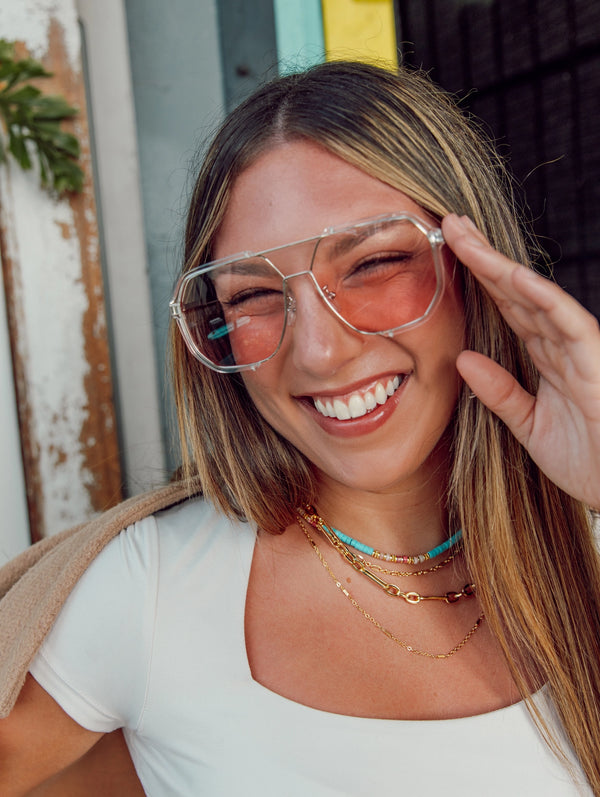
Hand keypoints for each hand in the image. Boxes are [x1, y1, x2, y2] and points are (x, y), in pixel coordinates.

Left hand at [442, 213, 599, 508]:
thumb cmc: (587, 461)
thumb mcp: (529, 426)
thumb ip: (499, 393)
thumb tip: (462, 359)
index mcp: (545, 357)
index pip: (505, 308)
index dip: (477, 280)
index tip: (446, 252)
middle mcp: (560, 345)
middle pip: (514, 292)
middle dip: (481, 257)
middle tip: (448, 223)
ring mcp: (579, 350)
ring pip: (535, 297)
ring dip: (499, 265)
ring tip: (466, 235)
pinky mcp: (595, 362)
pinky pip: (568, 322)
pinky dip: (542, 297)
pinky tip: (514, 275)